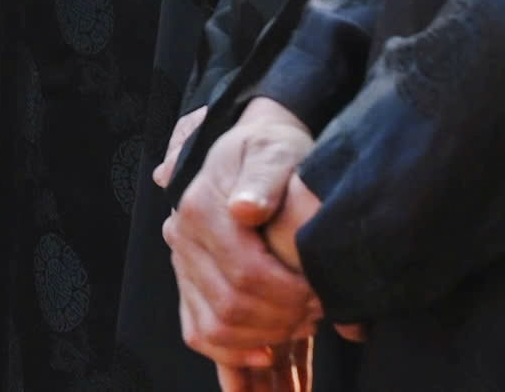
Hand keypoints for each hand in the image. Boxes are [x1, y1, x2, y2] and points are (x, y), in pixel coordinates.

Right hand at [164, 99, 322, 369]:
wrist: (253, 148)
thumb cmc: (270, 150)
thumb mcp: (274, 150)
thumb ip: (264, 177)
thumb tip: (246, 209)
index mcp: (201, 206)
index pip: (245, 271)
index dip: (288, 293)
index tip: (321, 295)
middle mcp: (182, 237)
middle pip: (231, 305)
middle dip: (283, 318)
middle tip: (320, 312)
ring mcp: (183, 262)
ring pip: (215, 327)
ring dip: (263, 338)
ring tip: (302, 325)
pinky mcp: (189, 280)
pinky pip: (199, 331)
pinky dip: (230, 354)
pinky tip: (267, 355)